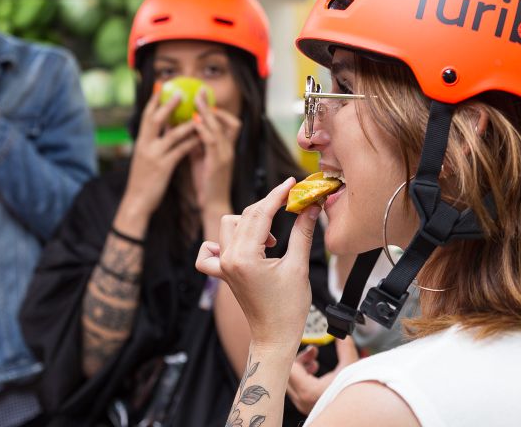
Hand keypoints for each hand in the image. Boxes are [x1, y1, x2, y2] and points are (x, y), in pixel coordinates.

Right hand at [117, 88, 200, 230]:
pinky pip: (180, 150)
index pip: (146, 116)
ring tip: (198, 113)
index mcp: (140, 142)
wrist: (136, 201)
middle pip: (156, 119)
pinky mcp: (164, 167)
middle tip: (180, 92)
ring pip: (172, 134)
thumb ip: (151, 143)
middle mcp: (145, 145)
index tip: (160, 86)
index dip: (153, 101)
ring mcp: (154, 155)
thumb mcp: (143, 158)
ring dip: (186, 122)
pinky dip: (191, 142)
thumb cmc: (142, 180)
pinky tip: (201, 136)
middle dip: (168, 104)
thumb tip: (160, 129)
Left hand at [189, 90, 239, 231]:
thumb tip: (188, 129)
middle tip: (200, 91)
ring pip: (218, 128)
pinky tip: (194, 123)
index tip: (204, 98)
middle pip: (225, 120)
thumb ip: (197, 143)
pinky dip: (204, 130)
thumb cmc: (206, 182)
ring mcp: (225, 155)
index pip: (230, 123)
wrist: (212, 205)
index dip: (218, 110)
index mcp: (226, 148)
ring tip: (195, 101)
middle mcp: (228, 149)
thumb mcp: (202, 158)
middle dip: (211, 105)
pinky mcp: (218, 163)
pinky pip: (212, 142)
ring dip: (207, 113)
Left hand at [196, 178, 318, 351]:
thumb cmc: (288, 309)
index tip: (291, 183)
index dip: (277, 195)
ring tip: (270, 240)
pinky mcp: (221, 272)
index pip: (260, 214)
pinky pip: (209, 250)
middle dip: (268, 206)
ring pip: (228, 226)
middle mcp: (228, 259)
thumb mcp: (298, 267)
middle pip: (245, 215)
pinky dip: (221, 243)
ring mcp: (222, 266)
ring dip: (249, 223)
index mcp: (245, 257)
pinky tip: (241, 246)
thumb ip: (303, 233)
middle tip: (291, 205)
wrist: (274, 337)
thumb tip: (310, 208)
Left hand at [286, 338, 359, 413]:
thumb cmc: (355, 393)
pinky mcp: (306, 407)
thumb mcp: (350, 367)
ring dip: (301, 369)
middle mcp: (301, 401)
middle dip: (300, 360)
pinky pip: (295, 390)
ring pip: (290, 382)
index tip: (312, 349)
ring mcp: (303, 405)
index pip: (289, 368)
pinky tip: (315, 373)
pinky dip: (302, 379)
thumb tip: (341, 334)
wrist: (360, 412)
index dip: (300, 355)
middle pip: (288, 374)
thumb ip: (344, 347)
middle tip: (313, 353)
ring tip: (315, 363)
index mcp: (308, 391)